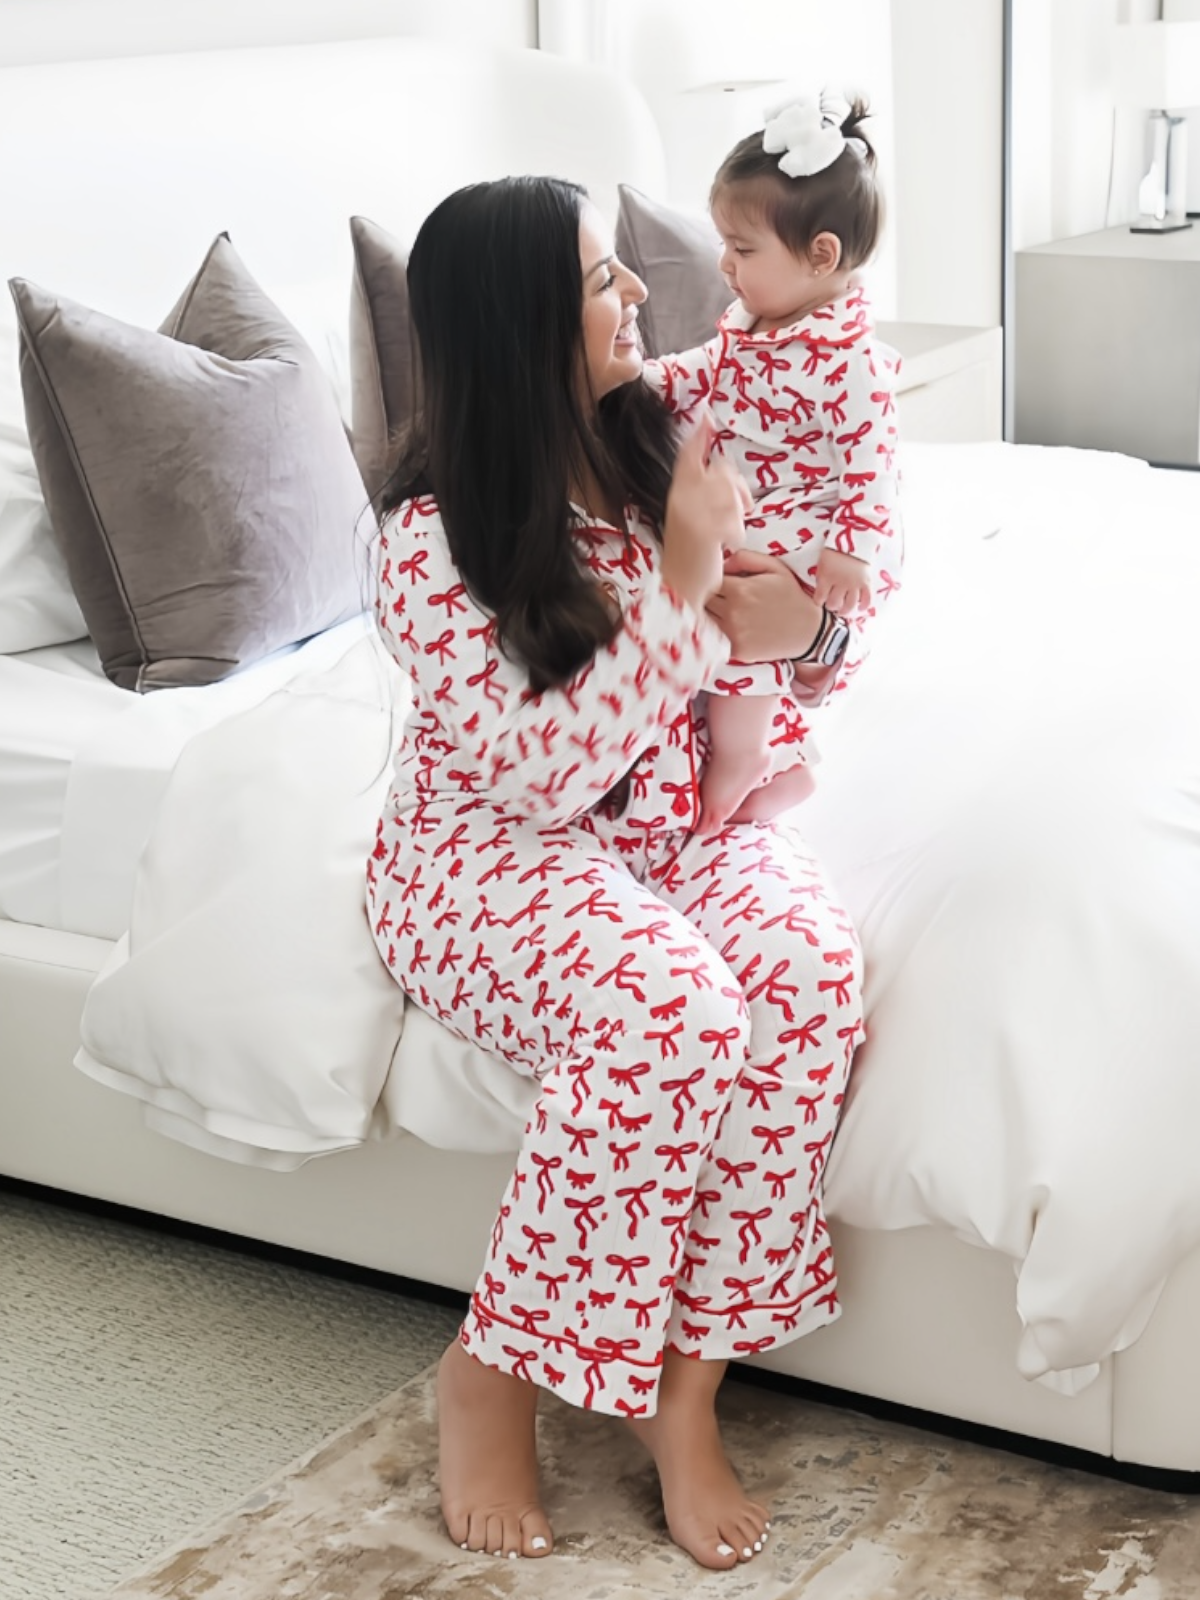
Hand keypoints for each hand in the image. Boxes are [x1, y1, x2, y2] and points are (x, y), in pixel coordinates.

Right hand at [660, 411, 750, 610]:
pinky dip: (736, 534)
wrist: (679, 587)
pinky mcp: (705, 531)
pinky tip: (727, 545)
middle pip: (721, 471)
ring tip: (730, 532)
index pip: (688, 456)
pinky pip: (734, 518)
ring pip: (731, 493)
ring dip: (738, 514)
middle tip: (741, 507)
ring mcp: (692, 514)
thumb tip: (722, 472)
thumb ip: (702, 493)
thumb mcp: (691, 518)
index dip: (699, 435)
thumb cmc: (690, 554)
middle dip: (736, 488)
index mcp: (677, 493)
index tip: (706, 415)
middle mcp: (682, 499)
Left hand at [705, 547, 822, 661]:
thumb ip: (745, 558)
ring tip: (721, 610)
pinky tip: (727, 626)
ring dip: (708, 614)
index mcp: (739, 590)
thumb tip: (722, 563)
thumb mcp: (774, 567)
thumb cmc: (791, 596)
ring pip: (705, 620)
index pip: (707, 581)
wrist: (808, 630)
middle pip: (702, 601)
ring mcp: (733, 633)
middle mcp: (732, 613)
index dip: (709, 579)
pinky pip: (715, 637)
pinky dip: (716, 631)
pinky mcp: (736, 650)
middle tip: (717, 596)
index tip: (718, 581)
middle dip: (706, 596)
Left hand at [814, 548, 870, 613]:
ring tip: (841, 612)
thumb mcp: (822, 563)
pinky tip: (859, 608)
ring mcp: (854, 584)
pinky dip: (864, 605)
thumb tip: (820, 591)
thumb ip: (821, 577)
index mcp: (827, 577)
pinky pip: (866, 598)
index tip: (819, 602)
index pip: (820, 597)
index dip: (818, 602)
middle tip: (831, 606)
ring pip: (849, 604)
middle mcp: (840, 583)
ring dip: (844, 610)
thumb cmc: (834, 550)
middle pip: (834, 603)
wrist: (854, 538)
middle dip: (831, 606)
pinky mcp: (866, 582)